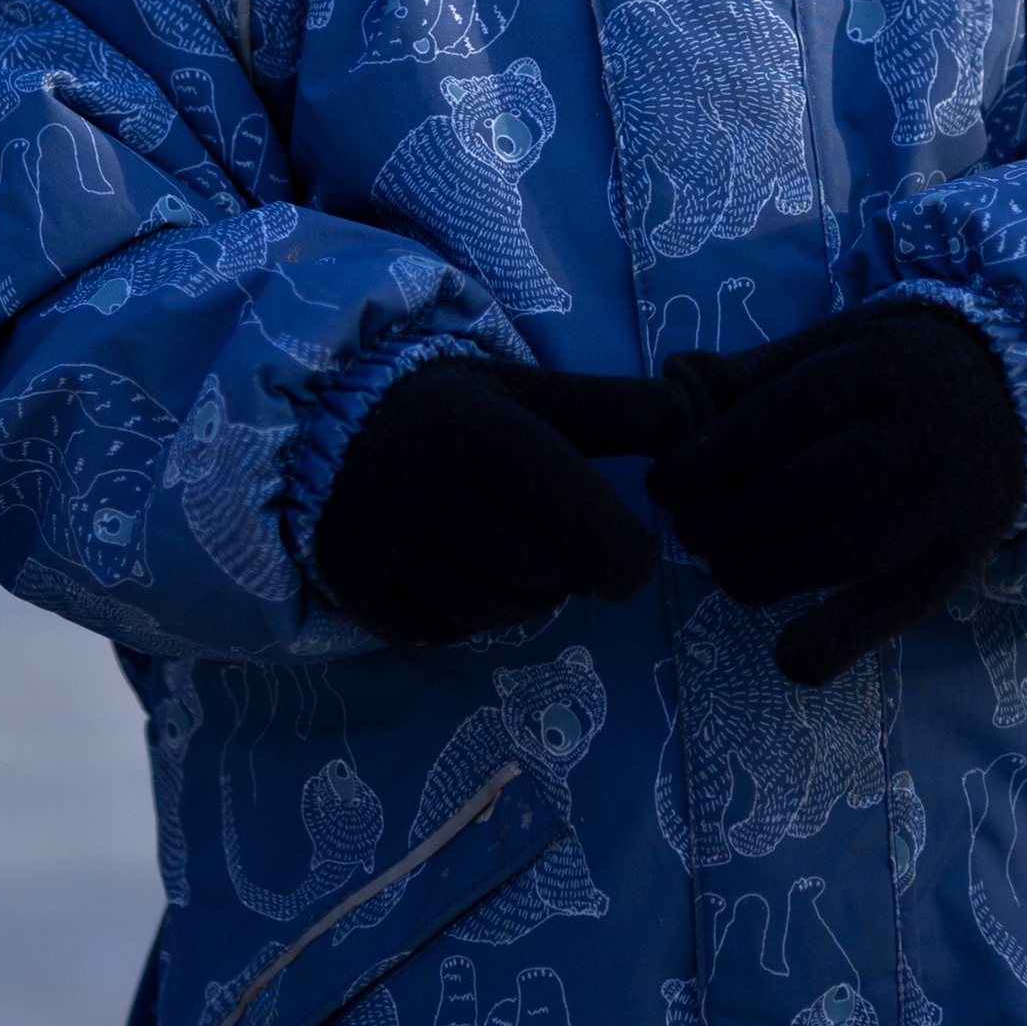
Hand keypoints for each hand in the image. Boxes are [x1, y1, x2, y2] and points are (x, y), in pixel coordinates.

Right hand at [312, 357, 681, 643]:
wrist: (333, 415)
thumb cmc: (459, 408)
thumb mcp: (536, 392)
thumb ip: (619, 411)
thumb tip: (693, 420)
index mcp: (489, 435)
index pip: (583, 518)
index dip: (623, 551)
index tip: (627, 552)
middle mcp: (432, 491)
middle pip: (546, 576)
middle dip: (572, 570)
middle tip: (561, 543)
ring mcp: (387, 545)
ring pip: (497, 612)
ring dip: (527, 597)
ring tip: (518, 558)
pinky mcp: (357, 588)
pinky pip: (443, 633)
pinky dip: (468, 617)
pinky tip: (464, 574)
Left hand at [648, 304, 1024, 686]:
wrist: (1015, 395)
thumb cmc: (896, 372)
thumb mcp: (835, 347)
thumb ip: (753, 373)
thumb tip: (668, 387)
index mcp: (882, 365)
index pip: (787, 412)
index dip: (716, 453)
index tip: (664, 483)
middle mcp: (924, 430)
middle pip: (812, 485)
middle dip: (732, 517)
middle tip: (688, 532)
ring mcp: (951, 498)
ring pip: (849, 549)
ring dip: (770, 572)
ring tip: (726, 571)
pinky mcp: (966, 557)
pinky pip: (900, 608)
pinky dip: (842, 639)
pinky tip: (788, 655)